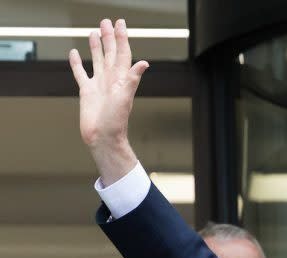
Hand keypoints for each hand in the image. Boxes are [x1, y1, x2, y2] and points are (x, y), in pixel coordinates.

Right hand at [69, 18, 148, 184]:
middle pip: (110, 53)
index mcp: (121, 79)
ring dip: (96, 47)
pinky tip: (74, 53)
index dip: (122, 38)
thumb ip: (133, 79)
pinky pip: (81, 73)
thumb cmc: (116, 122)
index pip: (123, 53)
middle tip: (106, 22)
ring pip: (97, 60)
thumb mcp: (125, 98)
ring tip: (94, 32)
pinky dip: (77, 63)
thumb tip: (144, 63)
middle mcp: (110, 80)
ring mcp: (99, 85)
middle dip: (109, 37)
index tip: (120, 23)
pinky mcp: (87, 92)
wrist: (103, 138)